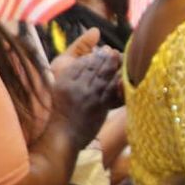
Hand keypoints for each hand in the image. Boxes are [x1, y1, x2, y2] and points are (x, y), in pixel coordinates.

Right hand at [50, 29, 122, 147]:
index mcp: (64, 80)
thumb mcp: (60, 90)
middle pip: (93, 66)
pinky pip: (111, 90)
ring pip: (103, 75)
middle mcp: (75, 86)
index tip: (102, 49)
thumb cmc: (62, 113)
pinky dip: (118, 81)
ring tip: (120, 57)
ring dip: (113, 65)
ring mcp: (88, 95)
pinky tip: (124, 75)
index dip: (93, 55)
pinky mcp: (99, 105)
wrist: (63, 135)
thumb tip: (84, 60)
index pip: (81, 63)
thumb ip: (72, 75)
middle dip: (105, 57)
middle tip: (114, 51)